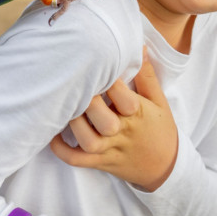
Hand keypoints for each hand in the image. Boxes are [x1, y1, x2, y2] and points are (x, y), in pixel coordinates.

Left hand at [50, 49, 177, 191]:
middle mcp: (123, 132)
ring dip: (74, 124)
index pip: (124, 97)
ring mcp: (110, 149)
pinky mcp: (100, 162)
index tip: (98, 64)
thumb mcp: (159, 101)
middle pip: (104, 121)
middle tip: (76, 83)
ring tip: (65, 105)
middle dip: (89, 102)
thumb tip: (139, 46)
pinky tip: (52, 133)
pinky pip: (77, 160)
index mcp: (139, 114)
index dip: (109, 80)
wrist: (164, 168)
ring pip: (89, 142)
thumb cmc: (159, 129)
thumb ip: (147, 75)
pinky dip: (62, 150)